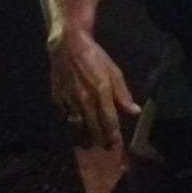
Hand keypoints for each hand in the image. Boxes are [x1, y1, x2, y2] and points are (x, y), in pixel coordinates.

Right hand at [48, 30, 139, 149]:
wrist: (68, 45)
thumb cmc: (96, 57)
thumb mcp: (114, 72)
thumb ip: (123, 94)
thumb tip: (135, 111)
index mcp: (101, 91)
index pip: (109, 120)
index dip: (113, 134)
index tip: (116, 145)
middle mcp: (84, 98)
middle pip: (92, 126)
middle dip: (99, 139)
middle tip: (104, 147)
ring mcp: (68, 99)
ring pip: (76, 124)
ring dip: (83, 136)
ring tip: (88, 144)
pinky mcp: (57, 97)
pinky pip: (65, 115)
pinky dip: (71, 124)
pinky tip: (75, 128)